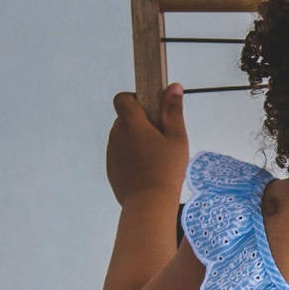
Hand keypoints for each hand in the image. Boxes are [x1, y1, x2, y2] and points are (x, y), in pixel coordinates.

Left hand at [106, 83, 187, 205]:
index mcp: (132, 122)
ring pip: (123, 139)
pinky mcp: (111, 167)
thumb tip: (173, 86)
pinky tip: (147, 173)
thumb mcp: (177, 139)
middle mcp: (117, 133)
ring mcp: (111, 151)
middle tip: (161, 142)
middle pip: (125, 120)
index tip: (150, 113)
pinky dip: (132, 160)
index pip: (123, 98)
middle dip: (140, 125)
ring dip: (136, 143)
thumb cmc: (166, 171)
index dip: (135, 100)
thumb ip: (173, 111)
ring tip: (155, 161)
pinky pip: (121, 157)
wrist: (149, 203)